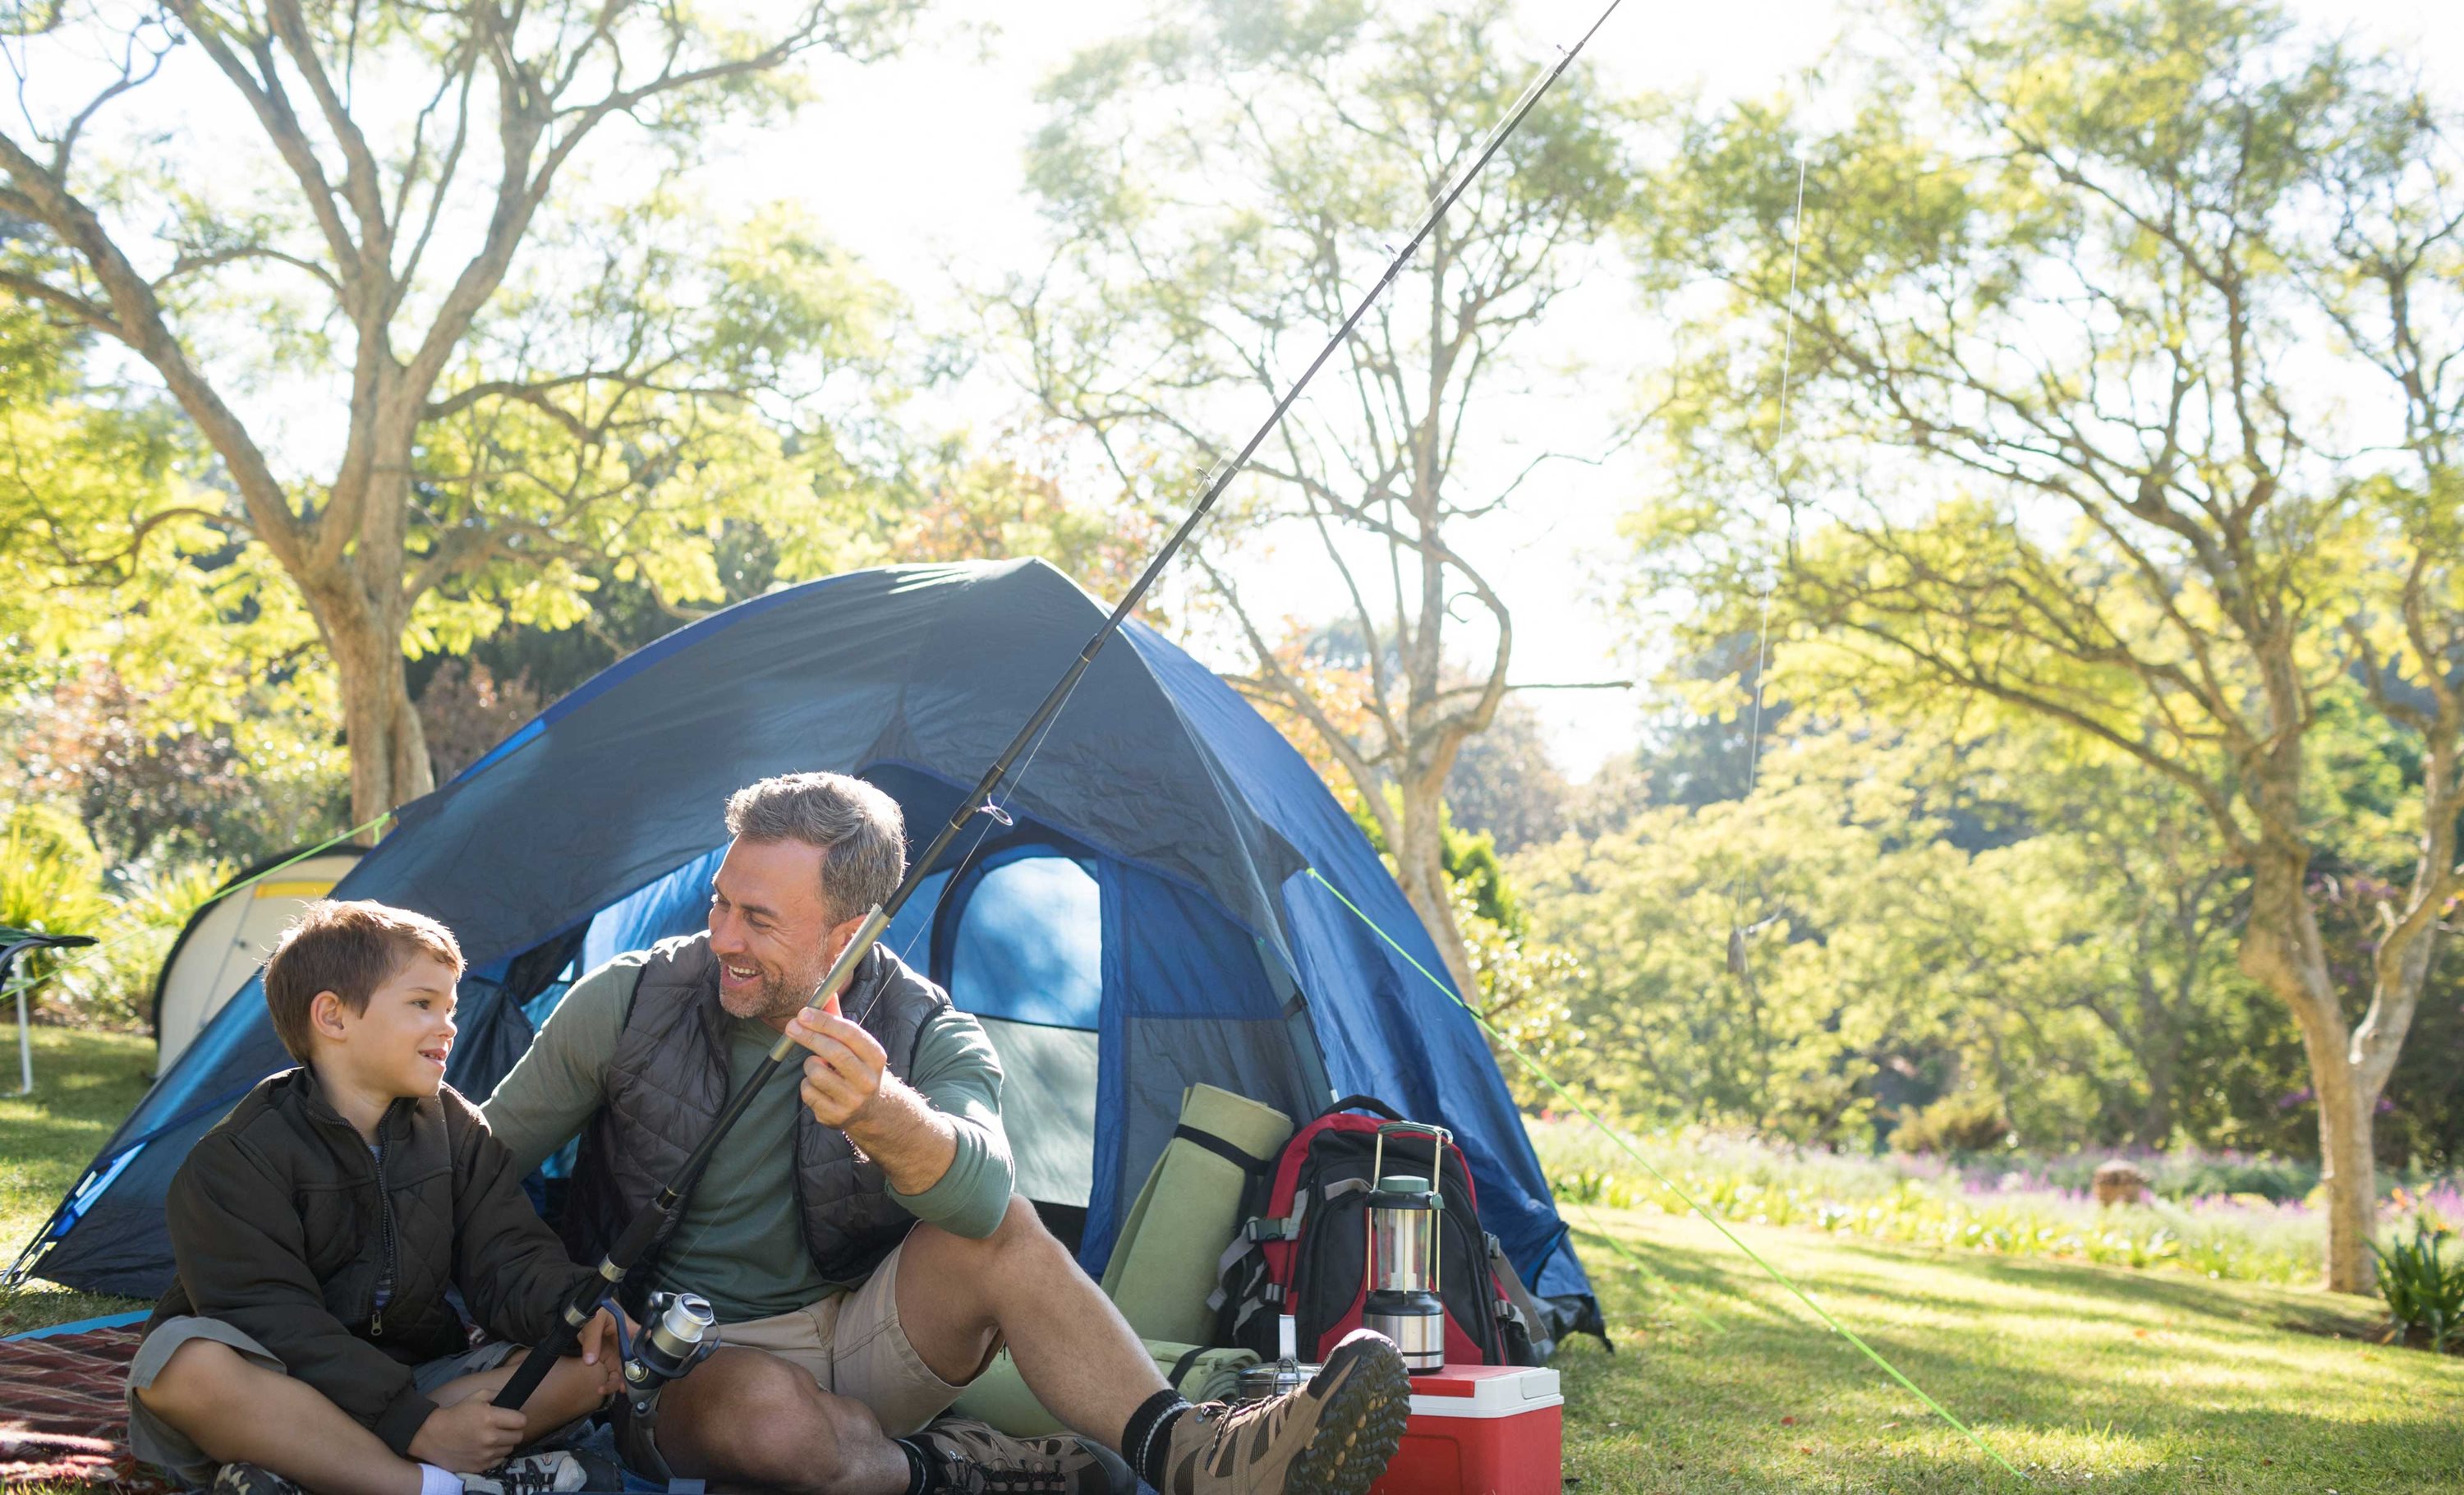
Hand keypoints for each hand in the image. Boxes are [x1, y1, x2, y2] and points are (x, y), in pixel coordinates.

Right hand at [408, 1396, 526, 1472]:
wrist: (433, 1435)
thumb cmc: (456, 1414)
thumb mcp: (476, 1397)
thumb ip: (497, 1394)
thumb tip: (513, 1399)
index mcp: (490, 1418)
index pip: (521, 1421)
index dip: (518, 1419)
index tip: (512, 1419)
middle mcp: (490, 1438)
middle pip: (519, 1437)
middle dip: (513, 1431)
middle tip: (503, 1428)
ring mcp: (485, 1454)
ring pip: (509, 1449)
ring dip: (504, 1444)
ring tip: (492, 1438)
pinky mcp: (480, 1466)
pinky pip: (499, 1461)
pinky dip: (495, 1455)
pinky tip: (486, 1449)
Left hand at [578, 1304, 633, 1397]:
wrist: (581, 1310)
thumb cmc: (594, 1309)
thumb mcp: (593, 1321)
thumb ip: (592, 1341)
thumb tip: (590, 1361)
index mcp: (629, 1331)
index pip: (642, 1346)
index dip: (642, 1361)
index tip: (636, 1373)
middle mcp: (626, 1344)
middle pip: (634, 1363)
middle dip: (631, 1377)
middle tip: (623, 1388)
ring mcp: (617, 1352)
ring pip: (624, 1371)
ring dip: (619, 1383)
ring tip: (608, 1389)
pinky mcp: (608, 1358)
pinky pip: (612, 1373)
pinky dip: (609, 1383)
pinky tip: (603, 1389)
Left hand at [784, 1007, 887, 1127]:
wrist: (873, 1109)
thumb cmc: (858, 1067)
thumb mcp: (855, 1045)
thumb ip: (838, 1020)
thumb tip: (824, 993)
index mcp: (876, 1057)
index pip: (850, 1034)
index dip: (824, 1021)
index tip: (804, 1013)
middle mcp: (867, 1080)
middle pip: (833, 1053)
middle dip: (809, 1036)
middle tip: (791, 1026)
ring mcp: (852, 1100)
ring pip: (816, 1073)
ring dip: (810, 1065)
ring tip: (819, 1067)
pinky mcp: (835, 1116)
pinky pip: (808, 1093)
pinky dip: (807, 1086)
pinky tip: (820, 1087)